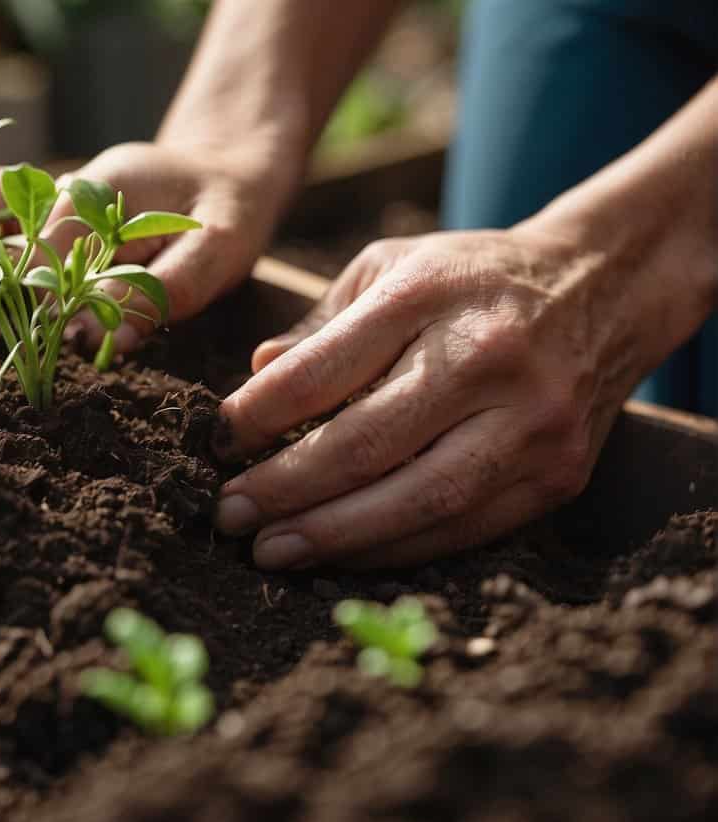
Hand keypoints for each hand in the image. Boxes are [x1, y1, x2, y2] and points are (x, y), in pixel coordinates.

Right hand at [0, 141, 284, 350]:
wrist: (226, 166)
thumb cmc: (229, 208)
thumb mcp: (221, 248)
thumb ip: (166, 290)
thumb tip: (103, 344)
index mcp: (101, 191)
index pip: (41, 251)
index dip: (22, 303)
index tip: (13, 347)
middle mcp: (61, 186)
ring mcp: (46, 194)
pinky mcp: (41, 211)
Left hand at [214, 224, 665, 569]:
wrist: (604, 287)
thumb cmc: (471, 277)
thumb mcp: (390, 267)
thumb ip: (321, 325)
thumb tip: (253, 379)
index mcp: (428, 295)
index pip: (321, 372)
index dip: (257, 417)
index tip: (217, 443)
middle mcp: (486, 358)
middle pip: (364, 446)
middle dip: (283, 490)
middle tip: (228, 514)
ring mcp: (530, 424)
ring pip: (415, 502)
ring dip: (331, 537)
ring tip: (271, 551)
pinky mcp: (557, 476)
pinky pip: (461, 530)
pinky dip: (391, 549)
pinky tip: (339, 554)